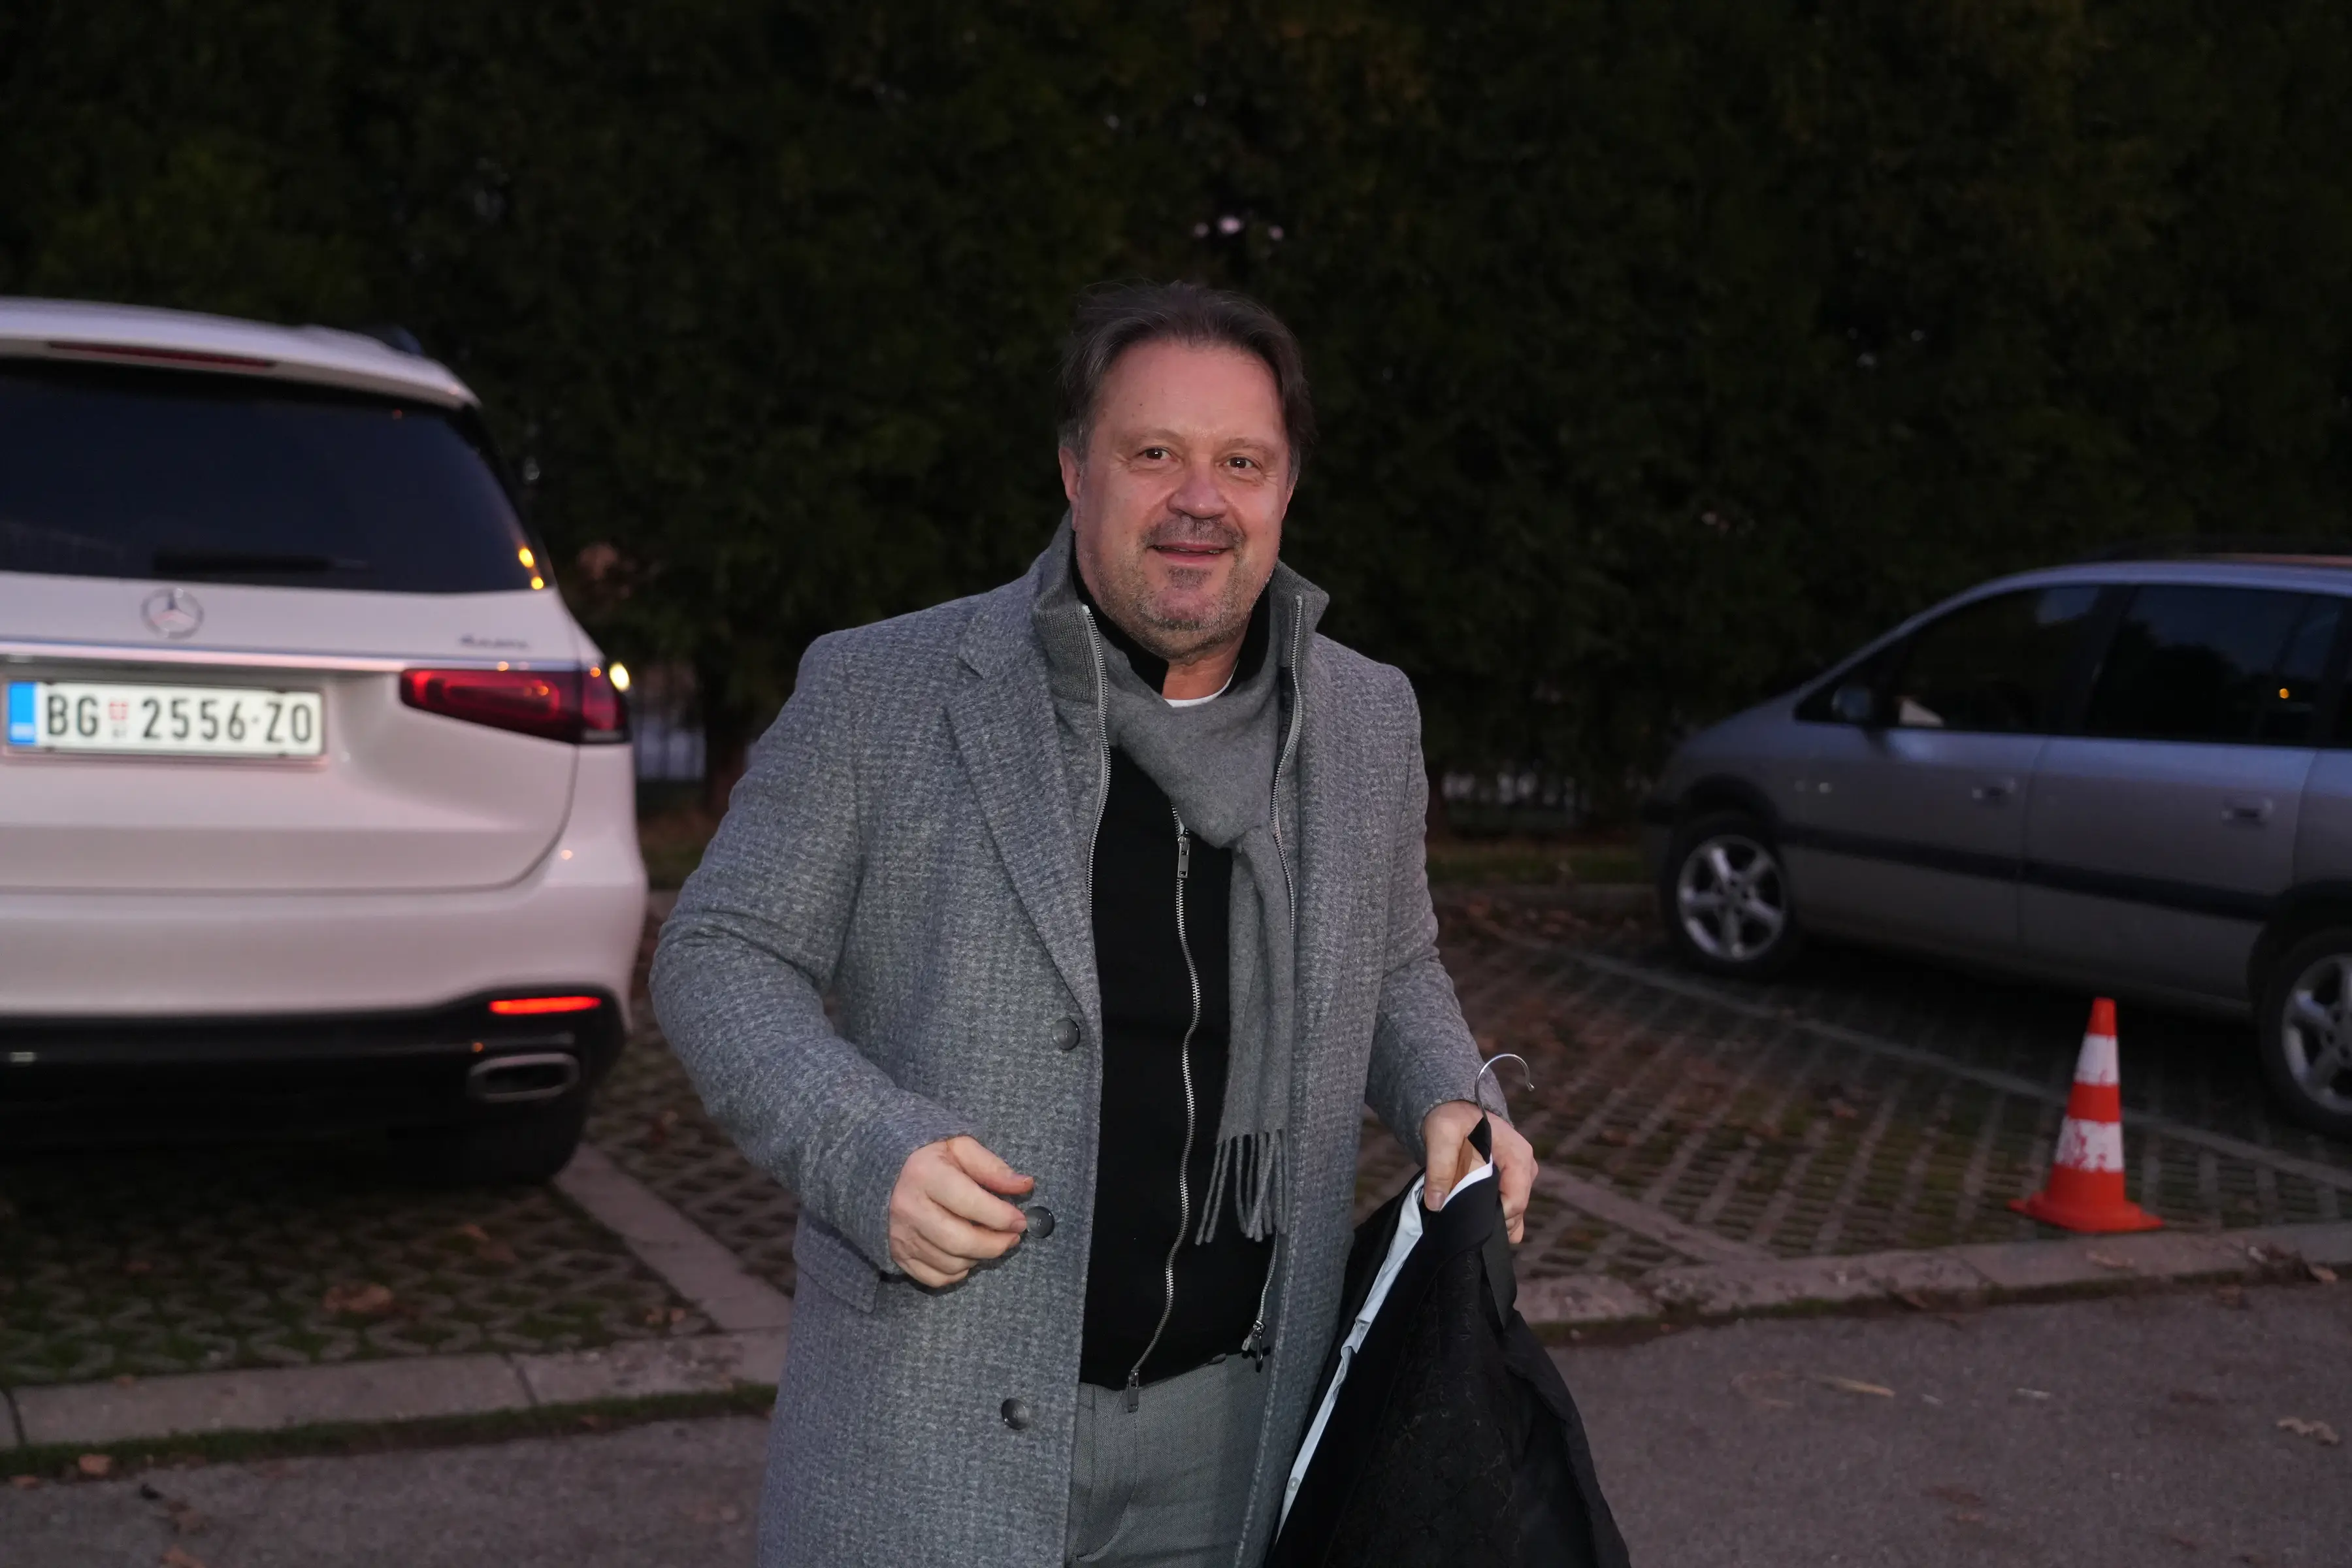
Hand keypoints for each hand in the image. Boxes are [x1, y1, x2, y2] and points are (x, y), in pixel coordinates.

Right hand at [887, 1135, 1033, 1287]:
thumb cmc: (928, 1158)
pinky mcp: (897, 1254)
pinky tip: (967, 1254)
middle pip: (960, 1241)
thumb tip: (1025, 1185)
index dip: (1001, 1216)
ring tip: (990, 1242)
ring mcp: (901, 1235)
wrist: (880, 1172)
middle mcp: (909, 1207)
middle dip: (995, 1244)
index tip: (1021, 1220)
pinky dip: (957, 1272)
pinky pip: (934, 1277)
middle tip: (1012, 1237)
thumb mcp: (960, 1148)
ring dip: (979, 1257)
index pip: (970, 1203)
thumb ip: (992, 1167)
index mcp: (925, 1175)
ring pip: (950, 1262)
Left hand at [1421, 1100, 1533, 1244]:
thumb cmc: (1454, 1119)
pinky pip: (1508, 1208)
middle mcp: (1526, 1168)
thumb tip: (1436, 1203)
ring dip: (1490, 1218)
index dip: (1491, 1215)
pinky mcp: (1512, 1182)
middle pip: (1515, 1210)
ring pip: (1513, 1212)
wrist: (1457, 1110)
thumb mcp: (1442, 1134)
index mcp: (1517, 1156)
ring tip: (1464, 1215)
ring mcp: (1521, 1177)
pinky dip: (1493, 1216)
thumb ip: (1440, 1167)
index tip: (1466, 1218)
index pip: (1515, 1201)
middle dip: (1490, 1219)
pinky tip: (1474, 1217)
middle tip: (1461, 1218)